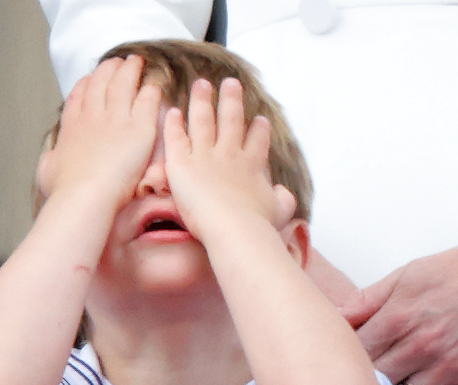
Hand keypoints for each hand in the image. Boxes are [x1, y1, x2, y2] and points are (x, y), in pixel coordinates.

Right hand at [36, 55, 160, 213]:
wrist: (84, 195)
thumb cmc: (66, 191)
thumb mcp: (48, 172)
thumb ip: (50, 162)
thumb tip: (50, 160)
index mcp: (72, 127)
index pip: (78, 96)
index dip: (86, 84)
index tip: (90, 78)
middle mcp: (93, 117)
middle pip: (101, 83)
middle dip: (108, 69)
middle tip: (116, 62)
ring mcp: (116, 120)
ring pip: (124, 85)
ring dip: (130, 70)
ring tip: (136, 62)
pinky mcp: (139, 129)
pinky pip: (147, 101)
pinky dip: (151, 90)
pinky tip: (155, 85)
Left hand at [163, 77, 293, 240]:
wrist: (235, 228)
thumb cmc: (257, 225)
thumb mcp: (279, 210)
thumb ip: (283, 199)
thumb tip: (284, 193)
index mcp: (252, 166)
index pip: (257, 142)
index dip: (259, 130)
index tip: (260, 120)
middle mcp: (230, 155)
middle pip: (231, 120)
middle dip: (231, 100)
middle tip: (231, 83)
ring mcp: (205, 156)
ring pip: (202, 121)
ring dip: (201, 101)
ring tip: (201, 84)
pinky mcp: (183, 164)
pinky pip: (176, 138)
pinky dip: (174, 124)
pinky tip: (173, 112)